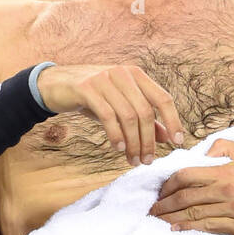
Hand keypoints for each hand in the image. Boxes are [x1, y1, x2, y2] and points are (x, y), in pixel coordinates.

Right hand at [37, 63, 190, 165]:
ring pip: (128, 116)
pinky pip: (108, 116)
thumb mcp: (120, 106)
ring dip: (133, 143)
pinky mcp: (86, 88)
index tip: (178, 141)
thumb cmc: (92, 97)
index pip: (162, 98)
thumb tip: (167, 137)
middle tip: (146, 161)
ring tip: (133, 160)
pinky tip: (119, 148)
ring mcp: (104, 79)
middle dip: (148, 140)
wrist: (55, 85)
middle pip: (145, 112)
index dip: (173, 120)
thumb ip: (144, 119)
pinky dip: (116, 135)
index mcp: (136, 75)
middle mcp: (123, 73)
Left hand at [149, 139, 233, 234]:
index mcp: (225, 172)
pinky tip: (177, 227)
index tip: (160, 190)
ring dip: (172, 217)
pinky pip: (207, 227)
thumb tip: (202, 153)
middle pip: (185, 198)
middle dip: (164, 203)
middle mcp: (226, 192)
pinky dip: (189, 227)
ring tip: (159, 218)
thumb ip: (223, 146)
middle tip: (152, 208)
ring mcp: (231, 211)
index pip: (186, 176)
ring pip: (193, 214)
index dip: (168, 184)